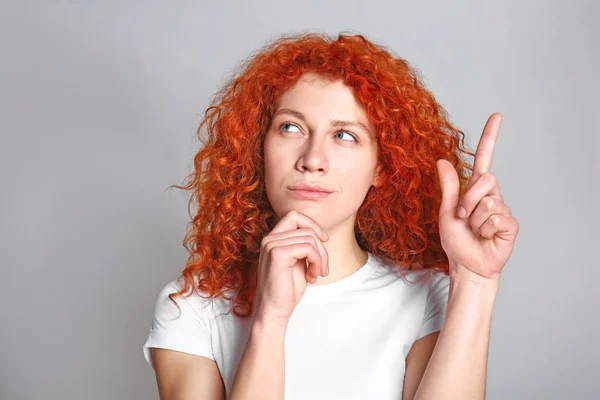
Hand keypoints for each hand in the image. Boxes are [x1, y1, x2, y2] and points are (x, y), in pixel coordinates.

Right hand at [254, 210, 328, 324]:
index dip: (312, 225)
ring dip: (321, 258)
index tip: (323, 241)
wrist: (275, 311)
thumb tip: (319, 233)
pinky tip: (312, 277)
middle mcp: (269, 238)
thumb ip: (303, 245)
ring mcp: (271, 244)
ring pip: (310, 238)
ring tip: (317, 274)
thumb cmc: (287, 290)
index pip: (294, 215)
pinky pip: (308, 247)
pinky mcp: (277, 254)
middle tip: (322, 268)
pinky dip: (317, 261)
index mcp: (272, 239)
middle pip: (306, 227)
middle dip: (321, 247)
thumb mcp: (298, 262)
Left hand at [436, 113, 518, 282]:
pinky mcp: (510, 224)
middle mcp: (491, 195)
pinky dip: (485, 229)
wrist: (466, 265)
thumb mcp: (446, 212)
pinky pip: (497, 217)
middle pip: (485, 180)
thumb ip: (448, 187)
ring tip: (473, 230)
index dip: (490, 137)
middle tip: (462, 216)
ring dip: (474, 219)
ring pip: (488, 202)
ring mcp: (502, 209)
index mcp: (475, 190)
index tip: (496, 116)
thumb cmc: (457, 241)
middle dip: (469, 199)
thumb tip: (442, 161)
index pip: (485, 159)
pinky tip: (486, 236)